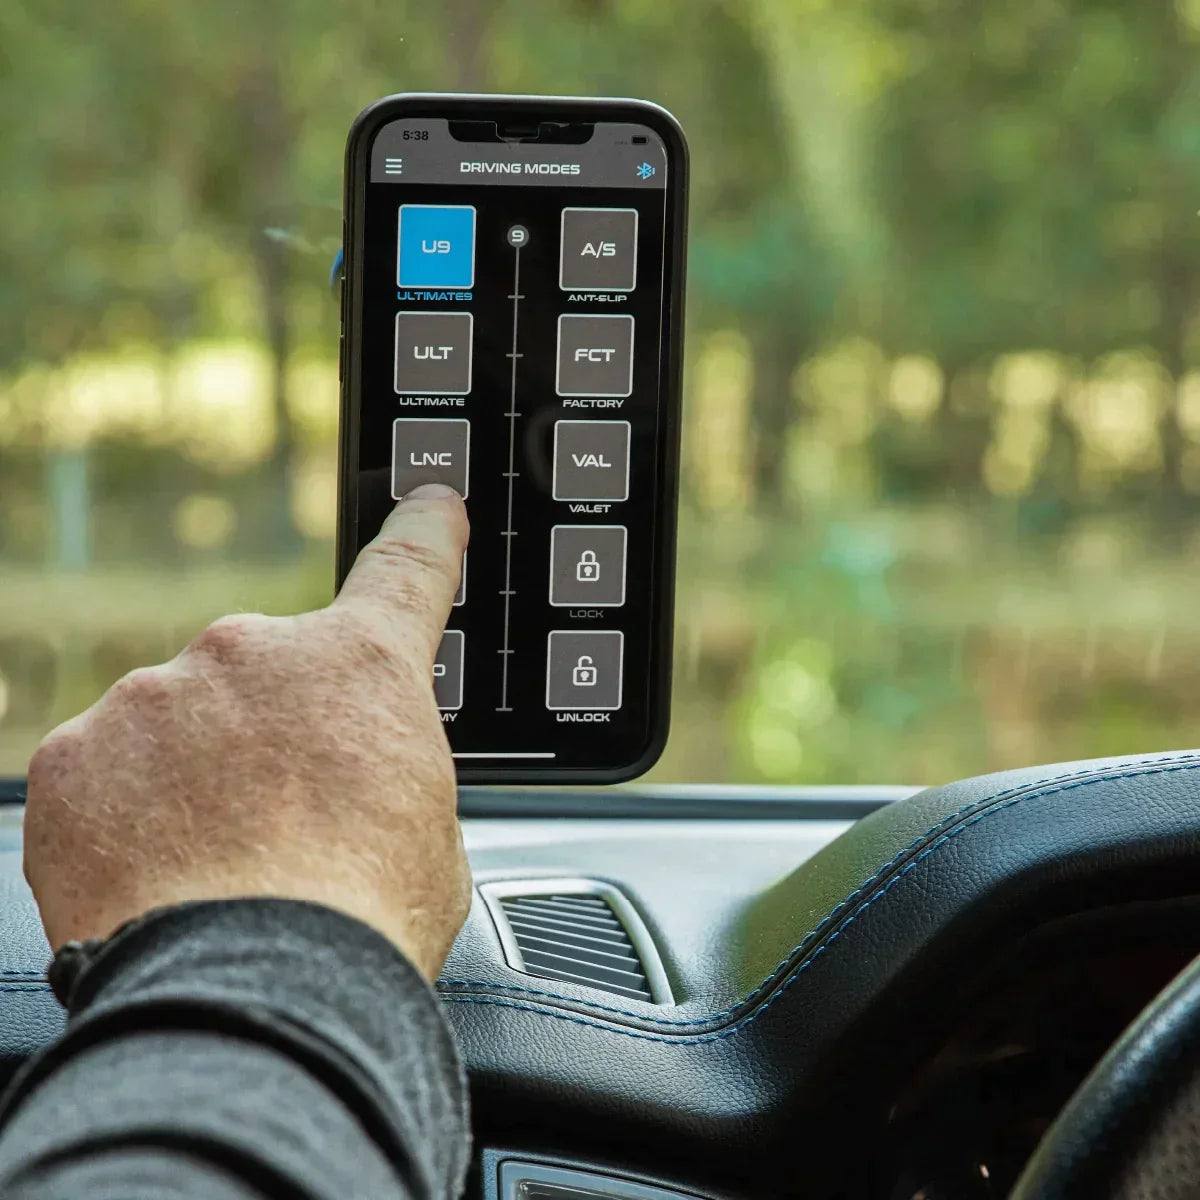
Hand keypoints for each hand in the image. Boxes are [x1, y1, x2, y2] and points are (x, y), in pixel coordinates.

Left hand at [23, 485, 469, 981]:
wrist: (254, 1000)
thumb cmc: (361, 922)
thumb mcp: (428, 833)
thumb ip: (392, 770)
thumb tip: (366, 786)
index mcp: (362, 669)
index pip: (407, 572)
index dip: (424, 534)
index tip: (428, 504)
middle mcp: (255, 656)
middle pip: (266, 675)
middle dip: (274, 733)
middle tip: (282, 822)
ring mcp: (154, 698)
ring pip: (178, 721)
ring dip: (194, 774)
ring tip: (217, 865)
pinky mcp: (71, 756)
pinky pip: (105, 768)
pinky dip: (125, 811)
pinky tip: (157, 872)